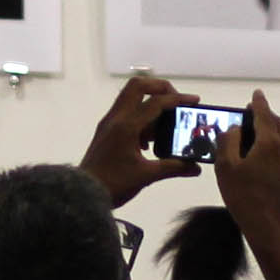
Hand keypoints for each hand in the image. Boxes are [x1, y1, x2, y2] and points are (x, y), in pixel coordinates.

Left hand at [82, 73, 194, 206]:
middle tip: (176, 100)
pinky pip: (126, 111)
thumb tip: (196, 168)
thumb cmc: (114, 184)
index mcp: (127, 126)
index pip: (156, 102)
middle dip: (160, 87)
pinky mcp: (106, 130)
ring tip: (166, 121)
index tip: (194, 101)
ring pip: (130, 96)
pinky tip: (150, 139)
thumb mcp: (146, 176)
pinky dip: (141, 115)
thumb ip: (173, 168)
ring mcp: (109, 122)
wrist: (83, 194)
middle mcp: (116, 118)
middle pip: (138, 86)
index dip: (178, 99)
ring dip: (150, 101)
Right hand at [213, 95, 279, 245]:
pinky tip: (267, 158)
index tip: (256, 93)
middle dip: (266, 116)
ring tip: (258, 134)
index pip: (264, 114)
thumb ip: (228, 141)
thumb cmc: (243, 197)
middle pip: (278, 124)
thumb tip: (235, 128)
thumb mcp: (226, 167)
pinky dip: (278, 148)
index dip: (258, 102)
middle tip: (253, 115)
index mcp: (270, 142)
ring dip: (273, 132)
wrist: (269, 228)